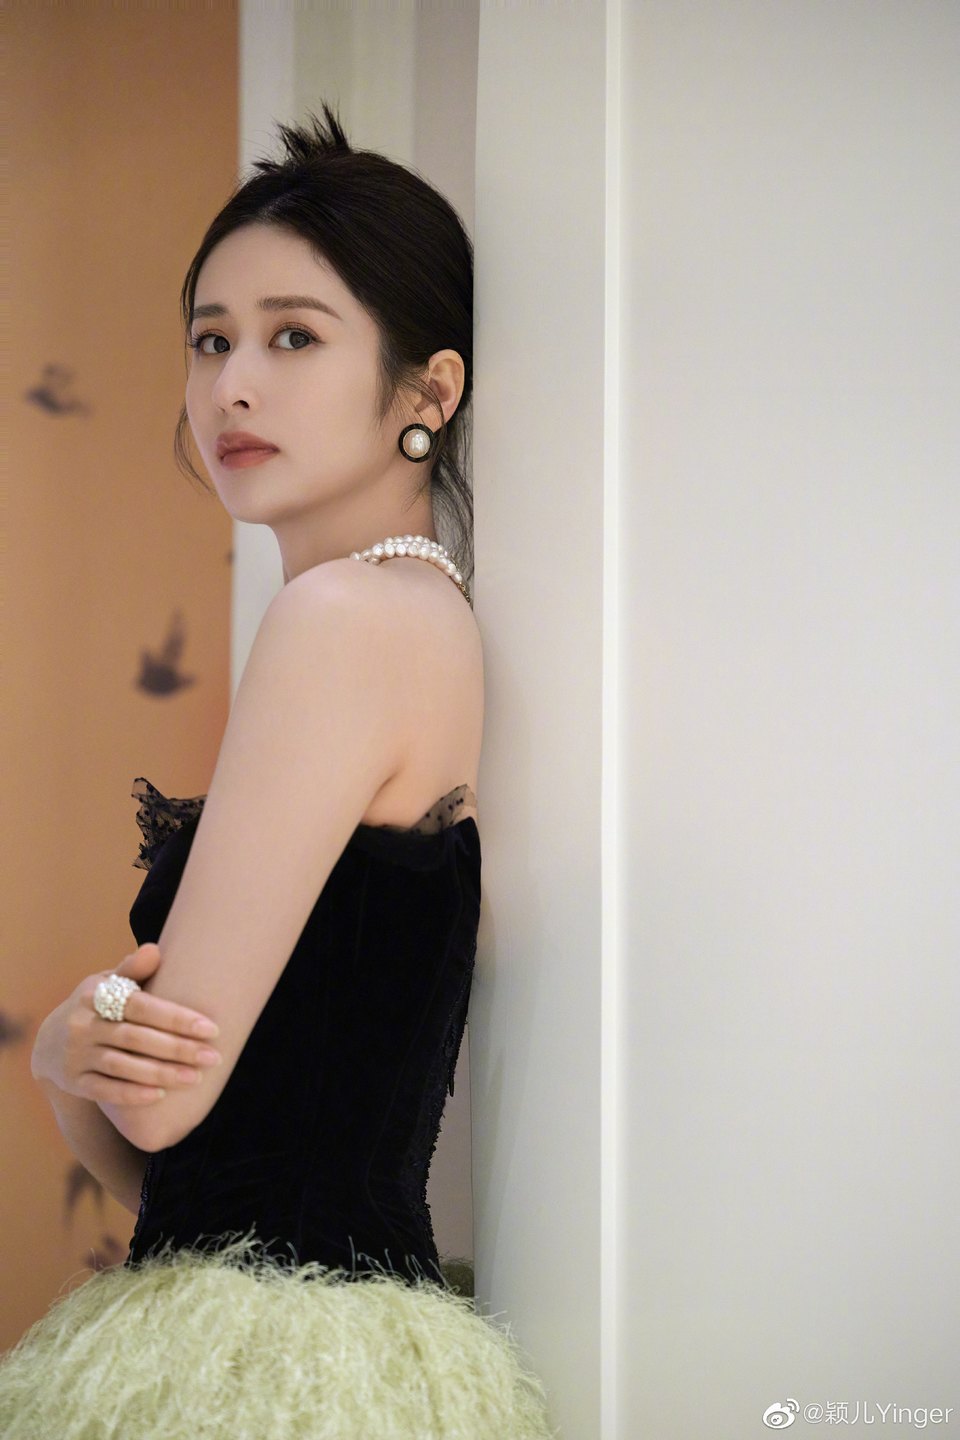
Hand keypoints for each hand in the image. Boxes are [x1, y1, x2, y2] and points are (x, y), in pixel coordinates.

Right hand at [31, 942, 221, 1106]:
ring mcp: (76, 1055)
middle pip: (135, 1038)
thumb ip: (132, 969)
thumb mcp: (107, 983)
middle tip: (213, 1057)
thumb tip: (154, 950)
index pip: (140, 1006)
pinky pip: (103, 1091)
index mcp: (95, 995)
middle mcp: (83, 1025)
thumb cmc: (96, 1006)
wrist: (49, 1042)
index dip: (175, 1017)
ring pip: (122, 1066)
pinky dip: (130, 1094)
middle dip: (177, 1049)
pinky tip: (159, 1096)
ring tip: (196, 1078)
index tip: (211, 1028)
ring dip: (160, 1074)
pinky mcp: (74, 1082)